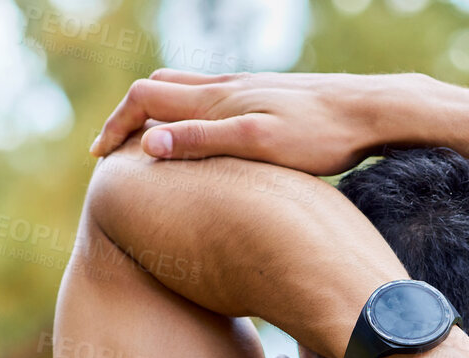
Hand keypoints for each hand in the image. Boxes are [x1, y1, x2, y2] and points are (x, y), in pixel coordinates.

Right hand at [90, 71, 397, 173]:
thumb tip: (147, 145)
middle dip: (128, 117)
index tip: (100, 158)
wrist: (368, 112)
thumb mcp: (257, 144)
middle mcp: (227, 88)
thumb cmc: (319, 136)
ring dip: (158, 113)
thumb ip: (202, 142)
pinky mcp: (267, 99)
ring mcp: (248, 91)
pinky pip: (214, 100)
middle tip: (113, 151)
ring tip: (148, 144)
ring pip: (186, 91)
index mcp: (216, 100)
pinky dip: (190, 115)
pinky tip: (204, 139)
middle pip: (158, 89)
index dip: (116, 126)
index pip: (145, 100)